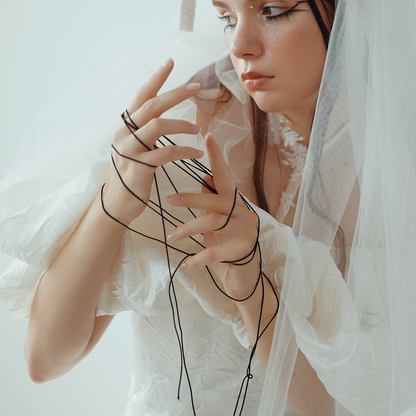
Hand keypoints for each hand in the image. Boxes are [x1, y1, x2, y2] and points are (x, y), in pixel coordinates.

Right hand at [102, 58, 204, 224]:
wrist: (118, 203)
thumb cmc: (131, 172)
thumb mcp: (135, 145)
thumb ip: (144, 128)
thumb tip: (160, 108)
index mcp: (124, 125)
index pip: (141, 95)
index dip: (156, 77)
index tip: (171, 61)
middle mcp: (123, 134)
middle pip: (152, 106)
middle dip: (176, 94)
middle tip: (197, 87)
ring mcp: (129, 150)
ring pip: (158, 126)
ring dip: (182, 125)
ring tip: (198, 129)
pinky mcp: (138, 168)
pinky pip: (165, 153)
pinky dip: (185, 151)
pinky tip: (197, 153)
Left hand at [165, 134, 261, 300]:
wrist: (245, 278)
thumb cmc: (229, 246)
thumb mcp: (218, 222)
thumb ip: (213, 201)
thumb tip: (203, 177)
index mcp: (236, 204)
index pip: (226, 177)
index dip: (218, 158)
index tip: (209, 136)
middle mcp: (244, 214)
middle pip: (217, 200)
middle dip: (192, 198)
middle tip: (170, 199)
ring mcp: (245, 233)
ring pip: (215, 224)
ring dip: (190, 228)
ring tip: (171, 236)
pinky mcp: (240, 252)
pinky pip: (215, 253)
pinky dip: (197, 259)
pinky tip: (183, 265)